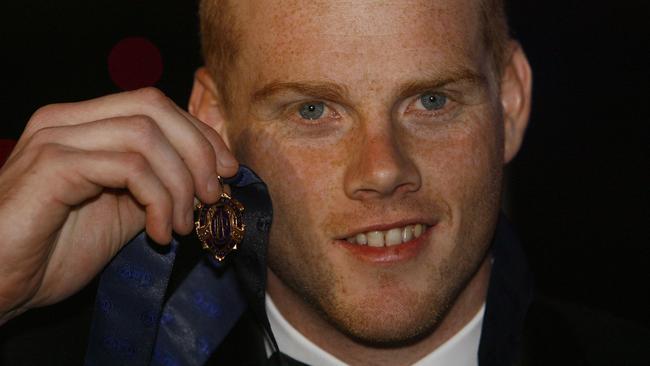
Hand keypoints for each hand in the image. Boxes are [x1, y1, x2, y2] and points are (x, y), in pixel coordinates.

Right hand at [0, 88, 237, 323]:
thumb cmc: (52, 252)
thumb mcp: (122, 213)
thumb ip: (156, 186)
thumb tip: (208, 177)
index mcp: (83, 124)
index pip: (155, 105)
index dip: (200, 133)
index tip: (228, 170)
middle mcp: (67, 121)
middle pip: (155, 107)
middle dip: (199, 151)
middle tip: (215, 195)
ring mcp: (56, 139)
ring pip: (146, 136)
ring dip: (180, 183)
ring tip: (184, 224)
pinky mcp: (52, 167)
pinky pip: (128, 167)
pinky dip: (158, 199)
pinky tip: (161, 233)